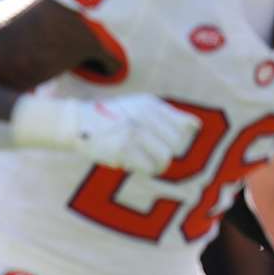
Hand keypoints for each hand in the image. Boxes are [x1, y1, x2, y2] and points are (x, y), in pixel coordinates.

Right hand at [15, 93, 199, 174]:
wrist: (76, 122)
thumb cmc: (110, 117)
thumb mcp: (139, 106)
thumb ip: (167, 114)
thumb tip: (196, 126)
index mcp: (151, 104)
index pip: (184, 126)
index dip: (178, 140)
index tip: (164, 144)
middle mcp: (145, 116)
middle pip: (177, 145)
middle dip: (167, 154)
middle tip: (151, 155)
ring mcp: (134, 132)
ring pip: (165, 158)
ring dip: (158, 166)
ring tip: (146, 164)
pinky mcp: (123, 149)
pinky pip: (148, 167)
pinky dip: (145, 170)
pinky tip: (134, 165)